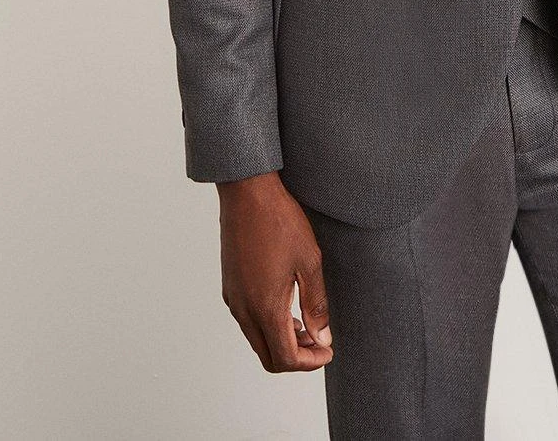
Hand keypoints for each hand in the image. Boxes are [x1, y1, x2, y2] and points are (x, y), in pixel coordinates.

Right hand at [217, 171, 333, 371]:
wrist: (247, 193)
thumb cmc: (279, 221)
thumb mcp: (309, 261)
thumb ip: (316, 304)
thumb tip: (322, 337)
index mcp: (265, 307)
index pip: (285, 358)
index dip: (310, 363)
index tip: (327, 351)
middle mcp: (244, 309)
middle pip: (268, 356)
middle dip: (296, 357)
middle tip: (319, 340)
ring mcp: (233, 298)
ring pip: (256, 339)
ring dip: (281, 340)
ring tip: (306, 322)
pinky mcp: (230, 286)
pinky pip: (247, 320)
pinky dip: (267, 324)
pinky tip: (286, 304)